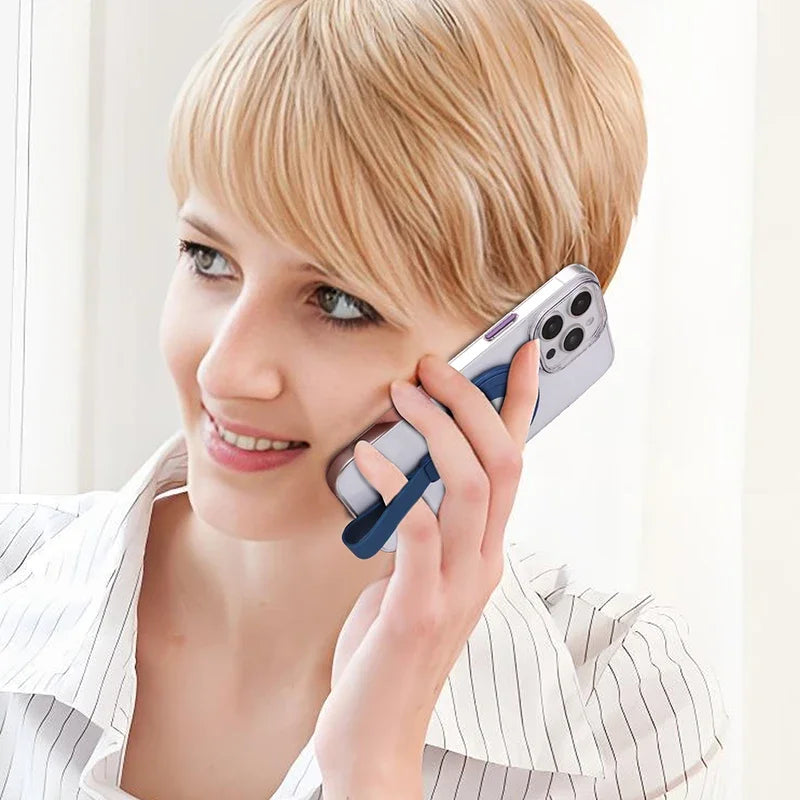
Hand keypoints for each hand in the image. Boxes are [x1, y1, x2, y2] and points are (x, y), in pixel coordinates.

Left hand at [313, 340, 541, 797]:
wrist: (374, 733)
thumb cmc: (388, 647)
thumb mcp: (412, 575)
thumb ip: (419, 528)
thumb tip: (399, 471)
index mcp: (483, 551)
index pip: (514, 464)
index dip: (521, 405)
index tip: (518, 351)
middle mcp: (482, 563)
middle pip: (503, 463)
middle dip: (474, 401)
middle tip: (436, 364)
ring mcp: (456, 586)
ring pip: (470, 486)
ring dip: (438, 429)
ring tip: (404, 394)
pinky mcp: (418, 607)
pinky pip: (417, 530)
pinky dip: (395, 484)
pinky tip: (365, 459)